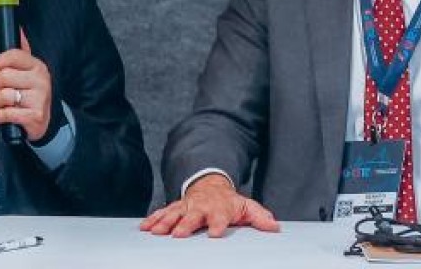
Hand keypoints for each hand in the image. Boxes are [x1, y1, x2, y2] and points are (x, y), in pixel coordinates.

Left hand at [0, 29, 52, 140]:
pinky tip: (0, 116)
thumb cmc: (31, 96)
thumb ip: (22, 54)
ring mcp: (39, 98)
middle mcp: (40, 80)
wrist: (45, 122)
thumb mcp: (29, 73)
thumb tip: (20, 30)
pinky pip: (6, 113)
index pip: (13, 55)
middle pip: (4, 76)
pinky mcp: (35, 116)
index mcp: (37, 66)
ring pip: (3, 95)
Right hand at [139, 173, 279, 237]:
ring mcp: (187, 206)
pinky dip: (153, 219)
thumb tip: (275, 227)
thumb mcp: (246, 207)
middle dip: (185, 224)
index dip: (218, 224)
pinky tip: (145, 227)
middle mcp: (201, 207)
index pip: (220, 216)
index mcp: (220, 208)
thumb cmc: (229, 202)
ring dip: (165, 222)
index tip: (215, 234)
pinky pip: (162, 212)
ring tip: (156, 232)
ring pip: (174, 213)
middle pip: (193, 216)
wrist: (210, 185)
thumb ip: (259, 217)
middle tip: (178, 234)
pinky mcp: (176, 207)